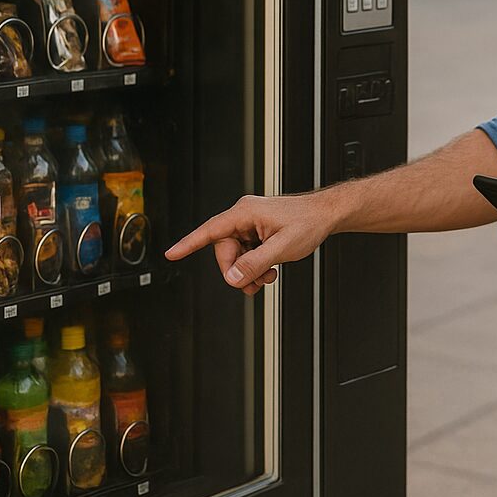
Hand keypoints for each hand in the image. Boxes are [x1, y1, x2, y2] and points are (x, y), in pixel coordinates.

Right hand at [165, 193, 337, 295]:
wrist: (326, 215)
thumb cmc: (308, 222)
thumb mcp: (282, 247)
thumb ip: (255, 263)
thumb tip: (233, 278)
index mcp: (245, 213)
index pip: (210, 230)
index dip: (189, 243)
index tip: (171, 253)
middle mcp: (244, 216)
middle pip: (224, 251)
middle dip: (237, 271)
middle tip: (255, 283)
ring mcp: (250, 225)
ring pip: (235, 256)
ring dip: (248, 271)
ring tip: (268, 278)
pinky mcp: (257, 232)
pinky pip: (246, 254)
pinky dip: (255, 266)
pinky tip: (270, 271)